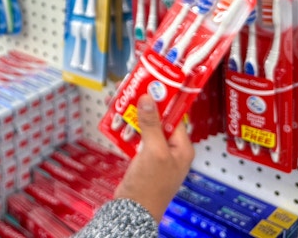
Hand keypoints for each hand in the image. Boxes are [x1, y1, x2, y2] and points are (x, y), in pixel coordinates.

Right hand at [113, 95, 193, 222]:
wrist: (132, 211)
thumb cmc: (149, 186)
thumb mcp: (153, 151)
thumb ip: (151, 124)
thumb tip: (149, 99)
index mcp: (182, 148)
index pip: (175, 117)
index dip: (163, 101)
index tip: (150, 86)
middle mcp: (172, 150)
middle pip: (158, 120)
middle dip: (143, 107)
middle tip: (129, 92)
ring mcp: (157, 155)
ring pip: (145, 128)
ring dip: (132, 117)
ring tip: (118, 104)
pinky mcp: (142, 160)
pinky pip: (136, 138)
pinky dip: (127, 130)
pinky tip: (115, 122)